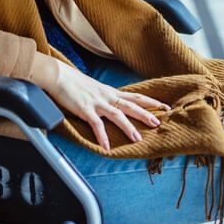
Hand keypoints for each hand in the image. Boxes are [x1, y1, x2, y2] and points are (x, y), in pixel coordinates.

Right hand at [41, 61, 168, 150]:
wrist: (58, 75)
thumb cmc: (73, 83)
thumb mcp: (93, 89)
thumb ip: (104, 97)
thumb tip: (112, 105)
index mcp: (110, 92)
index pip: (135, 97)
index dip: (151, 102)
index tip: (165, 106)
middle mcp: (107, 97)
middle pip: (131, 105)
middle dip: (146, 114)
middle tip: (159, 122)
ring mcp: (97, 103)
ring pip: (117, 115)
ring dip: (128, 127)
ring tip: (137, 139)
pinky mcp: (85, 109)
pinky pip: (96, 124)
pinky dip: (102, 136)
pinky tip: (106, 147)